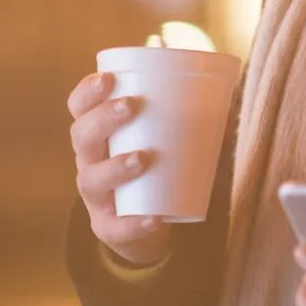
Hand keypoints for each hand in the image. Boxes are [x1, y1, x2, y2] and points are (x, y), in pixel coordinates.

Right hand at [68, 72, 169, 265]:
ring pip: (92, 180)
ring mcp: (96, 197)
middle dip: (102, 119)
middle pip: (82, 137)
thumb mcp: (162, 138)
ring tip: (142, 158)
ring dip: (115, 167)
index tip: (108, 78)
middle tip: (130, 106)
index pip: (80, 109)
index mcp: (99, 135)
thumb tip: (226, 85)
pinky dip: (133, 223)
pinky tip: (153, 218)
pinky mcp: (108, 228)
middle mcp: (89, 162)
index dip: (87, 92)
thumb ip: (187, 112)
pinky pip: (114, 228)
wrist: (150, 219)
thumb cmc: (157, 165)